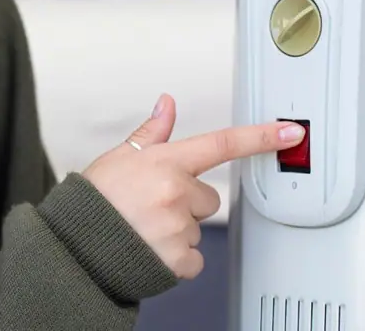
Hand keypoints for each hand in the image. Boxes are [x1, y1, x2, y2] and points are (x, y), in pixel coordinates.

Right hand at [81, 94, 304, 278]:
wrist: (74, 247)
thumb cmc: (94, 201)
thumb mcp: (118, 158)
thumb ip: (151, 134)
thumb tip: (166, 105)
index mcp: (165, 162)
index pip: (221, 144)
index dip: (260, 137)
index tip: (290, 133)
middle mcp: (176, 192)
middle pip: (208, 197)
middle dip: (187, 202)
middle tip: (152, 207)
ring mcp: (179, 227)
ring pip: (198, 228)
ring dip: (178, 231)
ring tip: (144, 229)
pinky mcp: (179, 258)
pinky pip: (194, 259)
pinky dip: (178, 259)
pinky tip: (151, 249)